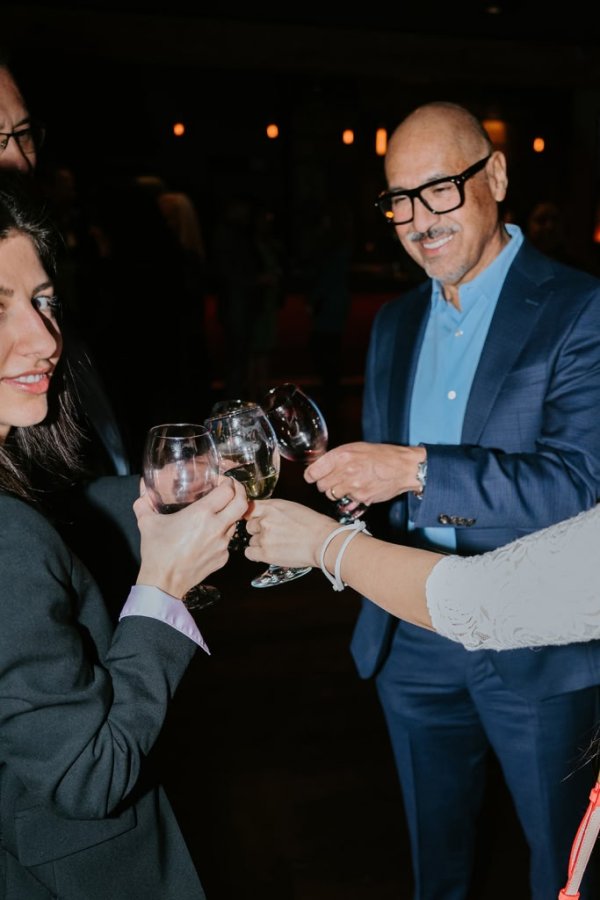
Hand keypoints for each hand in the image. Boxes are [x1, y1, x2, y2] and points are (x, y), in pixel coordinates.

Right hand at [134, 477, 247, 598]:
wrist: (163, 582)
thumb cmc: (157, 552)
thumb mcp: (147, 523)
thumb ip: (144, 504)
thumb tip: (142, 493)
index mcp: (201, 514)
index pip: (228, 491)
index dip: (228, 482)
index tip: (222, 481)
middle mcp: (216, 527)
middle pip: (243, 503)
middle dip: (240, 493)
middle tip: (233, 490)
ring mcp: (222, 544)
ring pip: (236, 522)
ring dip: (230, 515)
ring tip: (219, 513)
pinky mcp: (223, 558)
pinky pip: (228, 541)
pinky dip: (222, 535)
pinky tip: (209, 535)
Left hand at [245, 499, 336, 568]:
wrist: (324, 541)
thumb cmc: (315, 525)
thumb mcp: (292, 507)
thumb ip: (274, 510)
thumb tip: (263, 515)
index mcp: (272, 506)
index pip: (249, 508)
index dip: (253, 516)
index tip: (255, 520)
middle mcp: (265, 520)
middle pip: (249, 526)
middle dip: (258, 530)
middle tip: (272, 535)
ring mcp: (264, 537)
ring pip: (251, 540)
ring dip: (260, 543)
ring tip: (276, 545)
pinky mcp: (265, 553)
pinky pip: (249, 553)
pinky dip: (256, 554)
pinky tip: (267, 553)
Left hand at [304, 442, 425, 504]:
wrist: (403, 467)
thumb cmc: (382, 455)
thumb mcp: (357, 448)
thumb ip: (337, 457)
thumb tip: (320, 465)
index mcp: (342, 455)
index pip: (313, 471)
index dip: (311, 475)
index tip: (312, 476)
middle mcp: (345, 470)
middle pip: (321, 485)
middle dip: (325, 484)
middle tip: (334, 480)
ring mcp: (353, 486)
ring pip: (331, 495)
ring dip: (336, 492)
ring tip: (347, 484)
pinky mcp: (361, 497)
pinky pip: (346, 501)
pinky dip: (350, 498)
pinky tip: (359, 489)